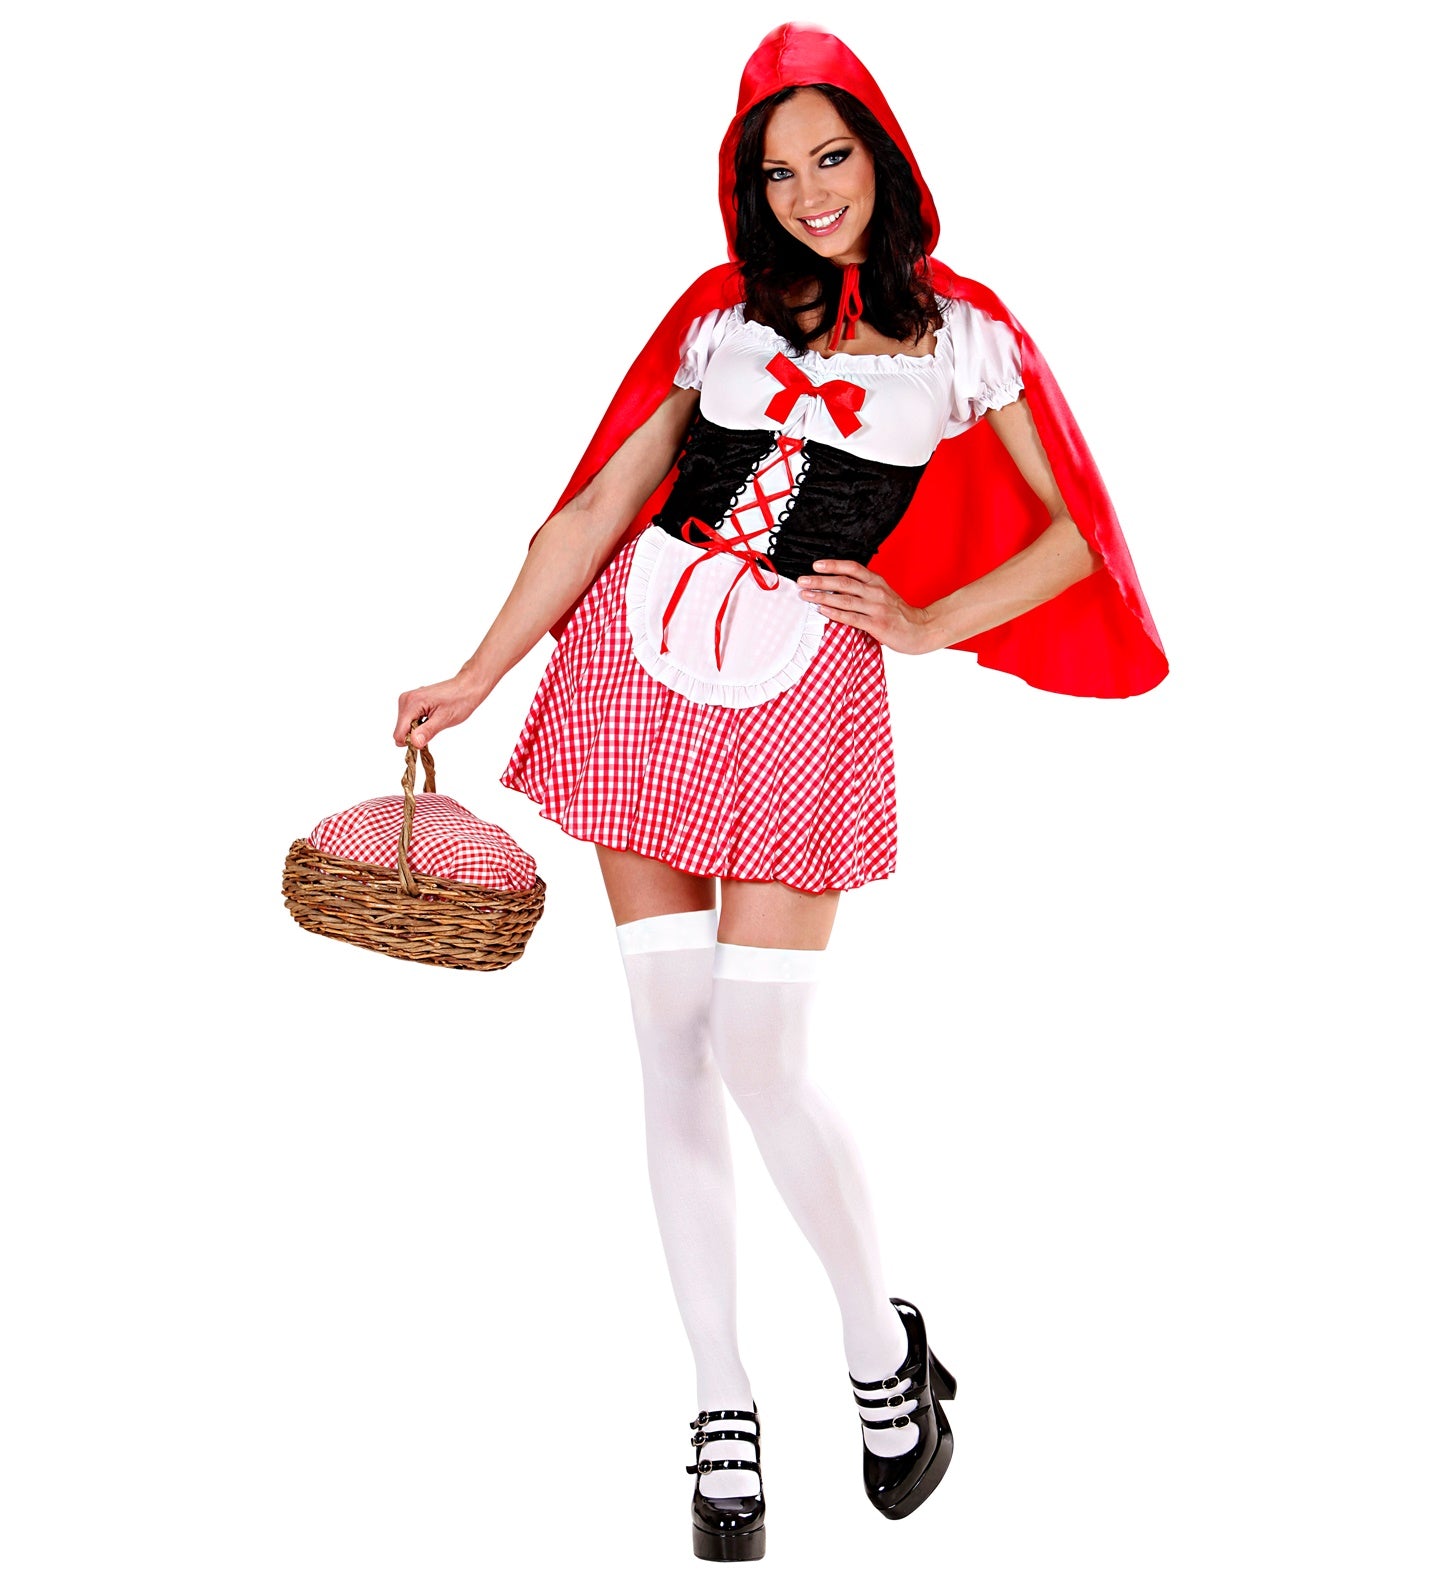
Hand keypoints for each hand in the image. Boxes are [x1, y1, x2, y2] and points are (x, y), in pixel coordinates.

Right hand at [394, 674, 484, 748]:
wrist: (467, 687)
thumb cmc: (459, 700)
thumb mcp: (444, 719)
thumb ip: (427, 731)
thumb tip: (414, 743)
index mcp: (411, 703)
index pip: (399, 734)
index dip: (412, 742)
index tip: (427, 739)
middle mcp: (405, 700)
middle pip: (401, 731)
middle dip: (416, 735)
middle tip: (434, 727)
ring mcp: (408, 700)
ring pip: (405, 727)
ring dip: (419, 730)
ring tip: (435, 720)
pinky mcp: (412, 702)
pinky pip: (410, 721)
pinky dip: (420, 724)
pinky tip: (432, 717)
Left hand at [796, 560, 934, 654]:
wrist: (921, 629)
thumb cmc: (898, 613)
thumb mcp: (882, 593)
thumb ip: (863, 588)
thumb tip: (836, 585)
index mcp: (877, 581)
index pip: (853, 567)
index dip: (833, 565)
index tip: (816, 565)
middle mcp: (876, 592)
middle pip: (844, 582)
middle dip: (820, 581)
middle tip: (802, 581)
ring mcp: (876, 608)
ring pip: (845, 599)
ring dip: (822, 597)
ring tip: (806, 596)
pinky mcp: (877, 625)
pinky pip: (852, 618)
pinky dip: (835, 613)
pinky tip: (822, 611)